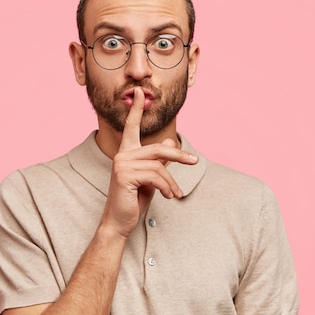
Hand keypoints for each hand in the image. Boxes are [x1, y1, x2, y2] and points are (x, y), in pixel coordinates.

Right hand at [102, 88, 198, 237]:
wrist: (120, 222)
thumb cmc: (134, 200)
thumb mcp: (151, 178)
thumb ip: (159, 161)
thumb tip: (171, 142)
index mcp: (127, 153)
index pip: (131, 127)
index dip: (136, 109)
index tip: (140, 93)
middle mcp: (122, 155)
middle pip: (158, 148)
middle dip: (179, 155)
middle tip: (195, 161)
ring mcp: (121, 164)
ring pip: (159, 165)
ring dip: (171, 182)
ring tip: (175, 194)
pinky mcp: (124, 175)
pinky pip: (155, 176)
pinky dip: (166, 188)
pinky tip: (167, 197)